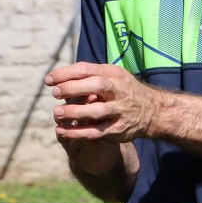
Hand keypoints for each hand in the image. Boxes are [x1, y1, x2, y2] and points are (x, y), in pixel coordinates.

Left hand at [45, 62, 159, 148]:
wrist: (152, 111)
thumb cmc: (124, 90)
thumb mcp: (114, 76)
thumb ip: (91, 74)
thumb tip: (60, 77)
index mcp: (114, 74)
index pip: (88, 69)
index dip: (66, 74)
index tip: (49, 80)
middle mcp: (119, 91)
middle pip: (96, 86)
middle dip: (72, 88)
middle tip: (55, 93)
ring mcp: (119, 110)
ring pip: (96, 111)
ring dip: (74, 112)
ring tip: (56, 113)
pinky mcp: (117, 129)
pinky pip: (95, 132)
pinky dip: (77, 132)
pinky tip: (62, 131)